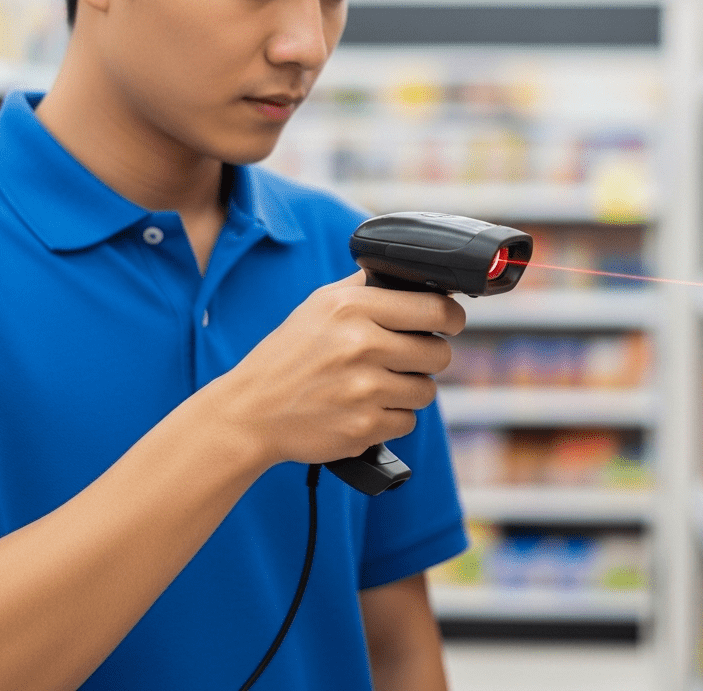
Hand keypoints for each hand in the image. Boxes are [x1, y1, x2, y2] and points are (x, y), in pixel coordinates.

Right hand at [217, 272, 465, 469]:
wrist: (251, 410)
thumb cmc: (289, 354)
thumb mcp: (320, 304)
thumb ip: (365, 287)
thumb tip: (412, 276)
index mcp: (352, 308)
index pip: (434, 308)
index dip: (451, 317)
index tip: (451, 322)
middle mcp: (361, 345)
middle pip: (438, 354)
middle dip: (430, 357)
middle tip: (411, 358)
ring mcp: (364, 389)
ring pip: (426, 390)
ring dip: (411, 390)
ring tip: (380, 384)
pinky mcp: (364, 427)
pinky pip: (408, 421)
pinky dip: (392, 418)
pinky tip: (366, 408)